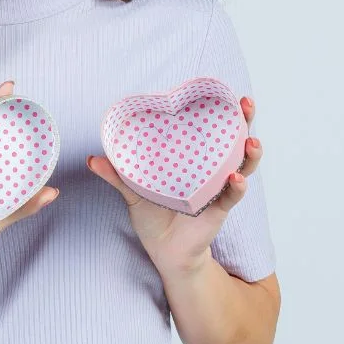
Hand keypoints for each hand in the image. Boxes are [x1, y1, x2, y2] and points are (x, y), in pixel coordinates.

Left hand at [87, 95, 262, 274]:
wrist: (163, 251)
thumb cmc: (153, 218)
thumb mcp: (133, 192)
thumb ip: (116, 175)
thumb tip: (92, 158)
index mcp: (194, 161)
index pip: (213, 130)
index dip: (222, 111)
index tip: (227, 92)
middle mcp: (211, 171)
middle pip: (235, 141)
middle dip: (245, 121)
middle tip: (246, 105)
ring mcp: (218, 189)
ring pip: (242, 167)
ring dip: (249, 154)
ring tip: (251, 141)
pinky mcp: (218, 210)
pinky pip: (231, 197)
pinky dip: (236, 188)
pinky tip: (235, 179)